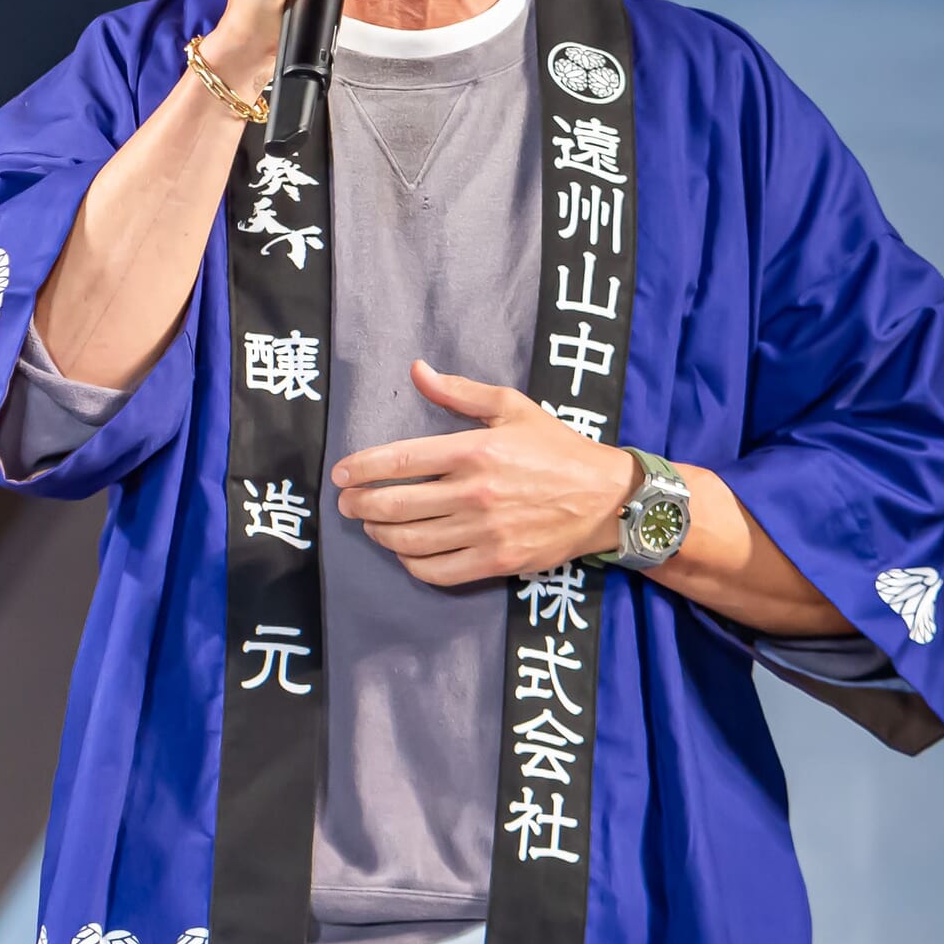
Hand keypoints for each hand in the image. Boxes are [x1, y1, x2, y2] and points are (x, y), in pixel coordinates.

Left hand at [332, 360, 638, 585]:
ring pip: (409, 541)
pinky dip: (411, 564)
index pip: (399, 460)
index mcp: (474, 450)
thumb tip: (417, 371)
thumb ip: (459, 392)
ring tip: (370, 525)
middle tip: (346, 503)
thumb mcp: (511, 407)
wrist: (604, 497)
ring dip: (379, 534)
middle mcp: (474, 493)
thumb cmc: (556, 447)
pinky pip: (437, 572)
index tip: (340, 474)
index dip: (360, 469)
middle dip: (359, 505)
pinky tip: (405, 551)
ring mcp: (484, 532)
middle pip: (394, 505)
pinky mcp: (495, 562)